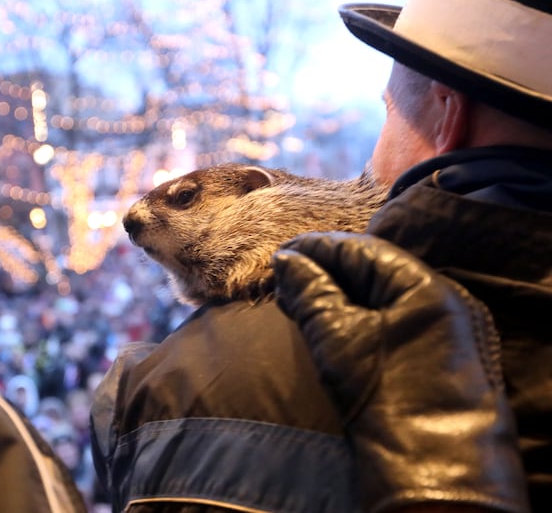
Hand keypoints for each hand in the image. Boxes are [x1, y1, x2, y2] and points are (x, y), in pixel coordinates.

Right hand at [273, 232, 528, 512]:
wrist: (425, 472)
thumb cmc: (384, 397)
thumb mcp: (338, 337)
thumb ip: (311, 291)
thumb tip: (286, 259)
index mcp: (427, 287)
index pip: (364, 250)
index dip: (318, 248)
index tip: (281, 252)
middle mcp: (439, 301)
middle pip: (371, 271)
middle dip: (324, 272)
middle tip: (282, 278)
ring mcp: (437, 329)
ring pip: (376, 297)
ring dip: (334, 295)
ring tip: (294, 300)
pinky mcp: (427, 355)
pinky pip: (384, 320)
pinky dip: (351, 317)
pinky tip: (320, 321)